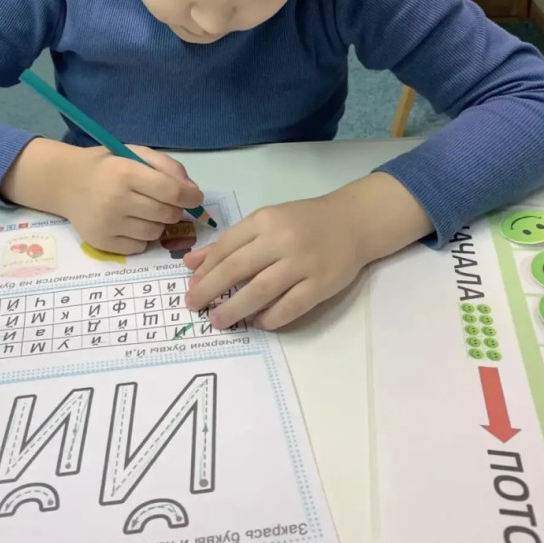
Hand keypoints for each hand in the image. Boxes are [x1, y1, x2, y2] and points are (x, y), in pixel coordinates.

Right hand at [0, 138, 203, 254]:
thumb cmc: (107, 166)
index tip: (195, 198)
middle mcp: (116, 200)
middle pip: (167, 214)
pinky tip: (130, 223)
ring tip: (144, 211)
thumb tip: (193, 192)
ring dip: (158, 223)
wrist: (65, 183)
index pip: (172, 192)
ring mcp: (108, 224)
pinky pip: (139, 247)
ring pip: (155, 233)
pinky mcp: (102, 243)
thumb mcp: (135, 154)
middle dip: (174, 209)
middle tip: (166, 202)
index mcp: (125, 173)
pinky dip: (142, 238)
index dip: (191, 197)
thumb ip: (167, 167)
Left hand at [184, 174, 431, 329]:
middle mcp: (282, 240)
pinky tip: (258, 323)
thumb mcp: (265, 221)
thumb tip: (191, 264)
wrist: (353, 221)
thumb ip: (230, 242)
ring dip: (234, 309)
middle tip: (193, 306)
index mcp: (265, 220)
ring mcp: (303, 263)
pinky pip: (291, 307)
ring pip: (260, 291)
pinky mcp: (322, 284)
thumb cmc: (303, 222)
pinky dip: (271, 318)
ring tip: (218, 320)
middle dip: (210, 290)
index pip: (226, 247)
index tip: (190, 287)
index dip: (205, 270)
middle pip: (237, 269)